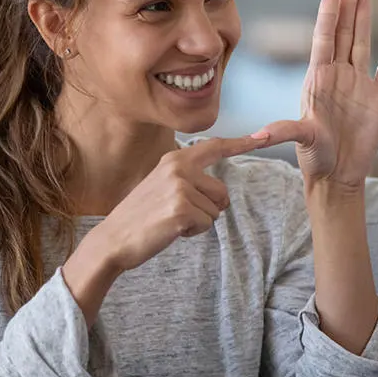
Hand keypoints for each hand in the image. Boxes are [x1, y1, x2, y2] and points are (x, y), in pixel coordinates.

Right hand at [88, 135, 269, 271]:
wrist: (113, 240)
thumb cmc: (141, 216)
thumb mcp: (162, 185)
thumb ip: (188, 179)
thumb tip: (221, 192)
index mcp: (174, 159)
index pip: (214, 147)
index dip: (240, 144)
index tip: (264, 136)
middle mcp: (179, 168)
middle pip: (222, 192)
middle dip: (208, 209)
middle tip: (177, 213)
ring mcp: (180, 187)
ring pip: (215, 211)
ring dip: (198, 222)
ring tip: (171, 221)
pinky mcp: (182, 208)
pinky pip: (207, 224)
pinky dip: (192, 232)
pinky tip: (171, 230)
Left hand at [259, 0, 377, 189]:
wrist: (338, 175)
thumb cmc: (316, 158)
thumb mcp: (300, 140)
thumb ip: (283, 132)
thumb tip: (257, 135)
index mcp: (319, 79)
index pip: (323, 39)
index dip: (327, 14)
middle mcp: (338, 76)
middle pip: (342, 33)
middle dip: (346, 6)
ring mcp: (358, 85)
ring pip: (361, 43)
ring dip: (364, 19)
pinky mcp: (377, 98)